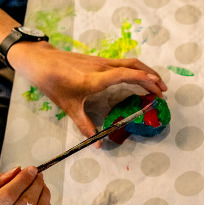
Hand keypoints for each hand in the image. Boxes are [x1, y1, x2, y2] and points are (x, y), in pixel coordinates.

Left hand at [6, 41, 167, 138]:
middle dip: (152, 77)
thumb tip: (97, 143)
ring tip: (158, 84)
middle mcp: (102, 67)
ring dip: (146, 71)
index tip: (157, 87)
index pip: (124, 75)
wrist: (40, 60)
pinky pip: (124, 63)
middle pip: (133, 66)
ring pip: (131, 62)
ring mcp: (102, 61)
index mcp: (95, 79)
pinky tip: (140, 79)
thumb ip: (85, 124)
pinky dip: (137, 70)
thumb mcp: (68, 106)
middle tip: (163, 92)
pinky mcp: (100, 60)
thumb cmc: (53, 82)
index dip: (143, 79)